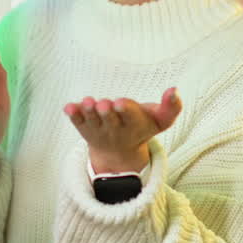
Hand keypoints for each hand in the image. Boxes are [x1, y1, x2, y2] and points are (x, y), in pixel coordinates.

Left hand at [64, 87, 182, 173]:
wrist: (119, 153)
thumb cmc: (141, 127)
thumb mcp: (161, 121)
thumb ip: (171, 107)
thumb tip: (174, 89)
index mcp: (135, 125)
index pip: (131, 118)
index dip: (126, 110)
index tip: (120, 102)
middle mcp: (115, 130)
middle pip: (110, 121)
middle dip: (107, 112)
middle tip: (104, 104)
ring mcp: (98, 130)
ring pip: (93, 121)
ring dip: (89, 112)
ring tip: (88, 103)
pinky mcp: (85, 129)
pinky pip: (77, 123)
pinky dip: (73, 116)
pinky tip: (68, 107)